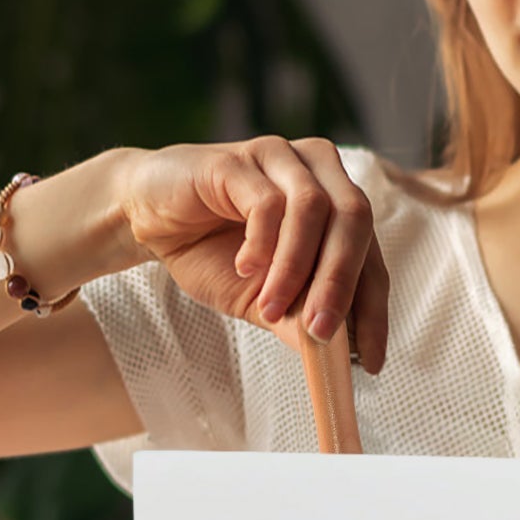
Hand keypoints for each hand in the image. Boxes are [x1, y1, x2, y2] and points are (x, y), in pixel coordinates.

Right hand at [118, 136, 390, 371]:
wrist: (146, 219)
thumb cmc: (210, 252)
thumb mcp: (259, 299)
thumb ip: (297, 319)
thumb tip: (336, 357)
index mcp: (337, 206)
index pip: (371, 259)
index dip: (374, 310)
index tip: (372, 361)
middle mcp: (319, 172)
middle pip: (356, 222)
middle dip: (340, 283)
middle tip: (321, 332)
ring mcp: (280, 158)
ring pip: (313, 208)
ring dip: (295, 268)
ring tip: (271, 306)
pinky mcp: (239, 159)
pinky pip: (267, 201)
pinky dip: (262, 243)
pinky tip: (245, 268)